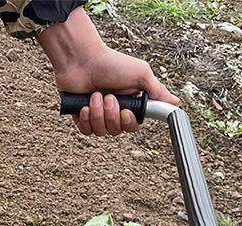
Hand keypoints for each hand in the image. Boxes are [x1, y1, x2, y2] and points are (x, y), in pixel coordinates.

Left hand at [40, 7, 179, 135]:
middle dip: (111, 115)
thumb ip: (157, 91)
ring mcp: (97, 115)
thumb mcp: (140, 74)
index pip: (132, 125)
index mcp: (130, 103)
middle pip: (116, 130)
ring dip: (98, 114)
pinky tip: (84, 106)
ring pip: (100, 131)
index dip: (128, 122)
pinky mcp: (81, 117)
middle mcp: (114, 111)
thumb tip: (176, 102)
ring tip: (95, 96)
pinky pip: (86, 131)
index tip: (125, 111)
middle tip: (108, 97)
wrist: (82, 61)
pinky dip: (85, 119)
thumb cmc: (112, 64)